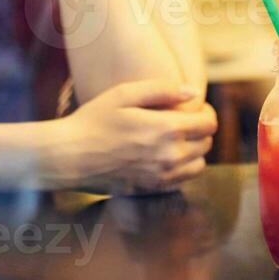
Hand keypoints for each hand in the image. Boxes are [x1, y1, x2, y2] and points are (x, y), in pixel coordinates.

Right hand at [43, 80, 216, 193]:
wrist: (69, 156)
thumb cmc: (93, 120)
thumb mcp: (124, 94)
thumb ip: (162, 89)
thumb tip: (193, 92)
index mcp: (167, 128)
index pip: (209, 123)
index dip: (206, 112)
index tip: (194, 107)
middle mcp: (170, 155)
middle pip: (207, 143)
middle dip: (201, 129)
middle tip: (184, 120)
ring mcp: (162, 176)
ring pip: (199, 165)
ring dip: (194, 151)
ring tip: (176, 139)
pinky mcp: (152, 190)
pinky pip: (183, 181)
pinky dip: (182, 168)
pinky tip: (164, 156)